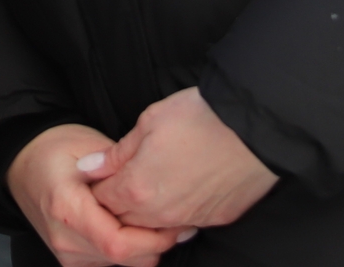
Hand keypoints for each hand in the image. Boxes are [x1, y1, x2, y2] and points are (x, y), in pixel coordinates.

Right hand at [7, 123, 188, 266]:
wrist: (23, 162)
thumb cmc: (56, 148)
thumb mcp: (91, 145)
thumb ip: (122, 168)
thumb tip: (158, 186)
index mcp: (67, 208)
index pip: (119, 243)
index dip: (154, 239)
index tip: (176, 223)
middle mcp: (64, 238)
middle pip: (125, 259)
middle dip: (157, 244)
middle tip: (177, 222)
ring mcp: (66, 254)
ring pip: (123, 265)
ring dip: (145, 248)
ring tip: (157, 220)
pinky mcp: (71, 260)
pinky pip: (111, 263)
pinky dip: (130, 250)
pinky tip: (135, 227)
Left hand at [86, 87, 277, 232]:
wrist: (255, 126)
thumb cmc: (200, 116)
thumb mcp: (150, 121)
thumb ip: (116, 153)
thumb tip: (88, 168)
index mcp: (136, 188)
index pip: (101, 201)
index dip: (97, 187)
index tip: (101, 174)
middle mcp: (160, 213)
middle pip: (125, 221)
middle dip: (119, 204)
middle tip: (125, 179)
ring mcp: (189, 220)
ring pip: (156, 227)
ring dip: (149, 212)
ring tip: (155, 183)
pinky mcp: (215, 219)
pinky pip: (186, 224)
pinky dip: (178, 213)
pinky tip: (182, 191)